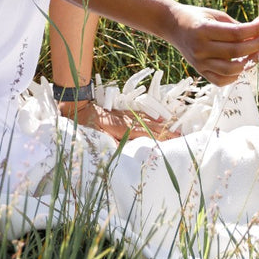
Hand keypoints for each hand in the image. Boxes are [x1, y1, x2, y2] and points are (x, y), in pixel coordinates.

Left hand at [58, 100, 179, 141]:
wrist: (75, 107)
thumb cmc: (84, 126)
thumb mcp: (96, 139)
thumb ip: (112, 145)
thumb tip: (128, 151)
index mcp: (123, 127)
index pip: (146, 134)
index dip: (160, 138)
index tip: (174, 142)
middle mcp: (128, 120)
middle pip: (150, 127)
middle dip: (167, 133)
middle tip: (183, 138)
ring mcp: (126, 116)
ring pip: (148, 121)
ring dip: (163, 126)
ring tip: (177, 130)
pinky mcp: (123, 114)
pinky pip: (141, 115)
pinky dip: (152, 117)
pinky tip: (161, 119)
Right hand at [163, 4, 258, 86]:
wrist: (172, 25)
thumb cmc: (196, 17)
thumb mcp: (215, 15)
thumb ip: (236, 25)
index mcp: (203, 30)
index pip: (236, 33)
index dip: (254, 29)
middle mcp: (200, 48)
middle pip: (236, 51)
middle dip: (256, 45)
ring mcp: (199, 62)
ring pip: (231, 70)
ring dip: (250, 62)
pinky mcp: (200, 71)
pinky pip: (221, 80)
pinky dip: (236, 76)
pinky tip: (243, 65)